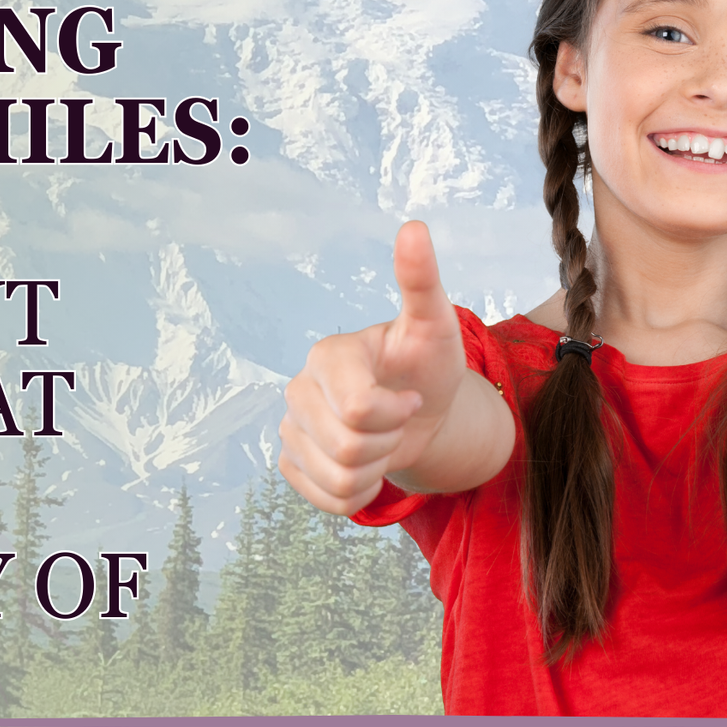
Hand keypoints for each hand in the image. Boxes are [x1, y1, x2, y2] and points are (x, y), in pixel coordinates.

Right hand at [278, 221, 468, 515]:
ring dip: (377, 470)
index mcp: (328, 356)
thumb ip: (421, 280)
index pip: (357, 409)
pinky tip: (369, 466)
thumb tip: (414, 227)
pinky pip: (327, 500)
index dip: (396, 412)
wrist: (423, 411)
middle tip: (399, 419)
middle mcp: (298, 390)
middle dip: (389, 442)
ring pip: (339, 479)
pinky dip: (359, 494)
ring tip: (385, 441)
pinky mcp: (293, 464)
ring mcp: (291, 429)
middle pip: (347, 448)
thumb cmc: (428, 365)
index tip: (411, 396)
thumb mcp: (435, 324)